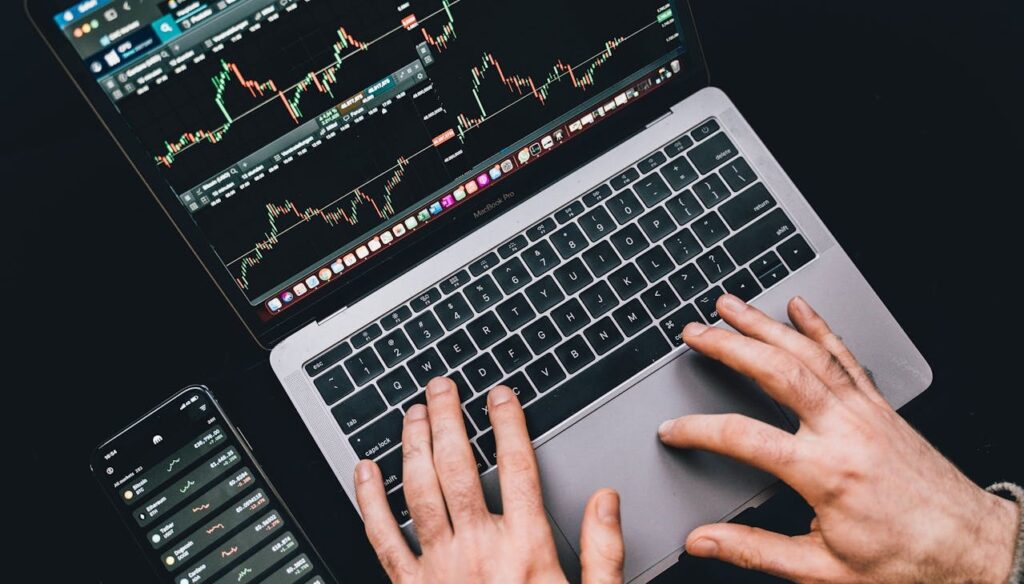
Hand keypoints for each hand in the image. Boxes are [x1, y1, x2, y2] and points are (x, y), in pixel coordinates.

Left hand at [354, 378, 625, 583]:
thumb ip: (604, 552)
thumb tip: (606, 500)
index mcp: (527, 550)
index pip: (519, 467)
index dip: (508, 424)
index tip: (500, 395)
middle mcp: (478, 551)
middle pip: (458, 467)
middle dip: (448, 419)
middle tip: (441, 387)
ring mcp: (438, 570)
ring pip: (418, 491)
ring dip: (412, 446)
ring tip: (410, 413)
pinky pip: (381, 538)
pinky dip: (369, 501)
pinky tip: (363, 471)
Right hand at [659, 294, 1019, 582]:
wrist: (970, 549)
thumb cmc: (905, 563)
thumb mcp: (822, 570)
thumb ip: (754, 551)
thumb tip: (703, 542)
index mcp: (825, 473)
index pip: (744, 437)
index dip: (699, 430)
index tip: (672, 429)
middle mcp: (845, 431)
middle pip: (776, 372)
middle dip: (729, 346)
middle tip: (694, 332)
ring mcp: (865, 412)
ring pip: (808, 354)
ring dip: (765, 325)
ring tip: (731, 306)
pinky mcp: (881, 408)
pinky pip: (845, 357)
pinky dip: (820, 327)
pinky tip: (799, 308)